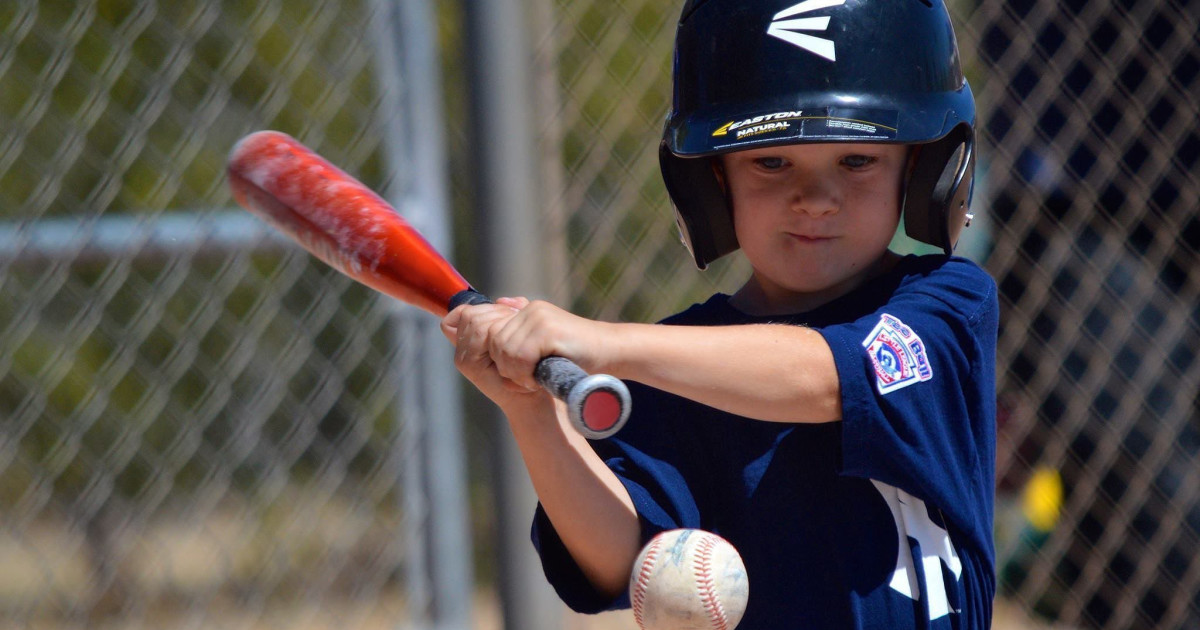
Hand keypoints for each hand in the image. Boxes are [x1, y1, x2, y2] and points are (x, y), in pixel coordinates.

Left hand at [441, 297, 609, 402]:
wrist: (612, 354)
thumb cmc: (580, 356)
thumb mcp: (546, 344)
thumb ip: (523, 330)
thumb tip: (497, 306)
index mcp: (526, 311)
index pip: (490, 332)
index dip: (497, 357)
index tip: (516, 375)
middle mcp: (530, 310)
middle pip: (494, 343)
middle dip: (505, 368)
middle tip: (525, 381)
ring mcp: (539, 317)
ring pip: (504, 350)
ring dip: (516, 373)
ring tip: (534, 380)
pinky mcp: (548, 329)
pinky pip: (519, 356)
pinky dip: (525, 374)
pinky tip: (539, 379)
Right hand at [441, 298, 541, 412]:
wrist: (534, 397)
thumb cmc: (531, 365)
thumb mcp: (521, 332)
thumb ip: (511, 312)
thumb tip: (503, 300)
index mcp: (469, 341)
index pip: (464, 311)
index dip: (488, 309)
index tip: (510, 317)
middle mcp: (461, 350)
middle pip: (470, 313)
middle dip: (496, 314)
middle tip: (517, 326)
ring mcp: (463, 358)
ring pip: (475, 320)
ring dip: (499, 322)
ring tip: (516, 336)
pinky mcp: (468, 365)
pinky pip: (480, 331)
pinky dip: (498, 330)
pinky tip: (512, 343)